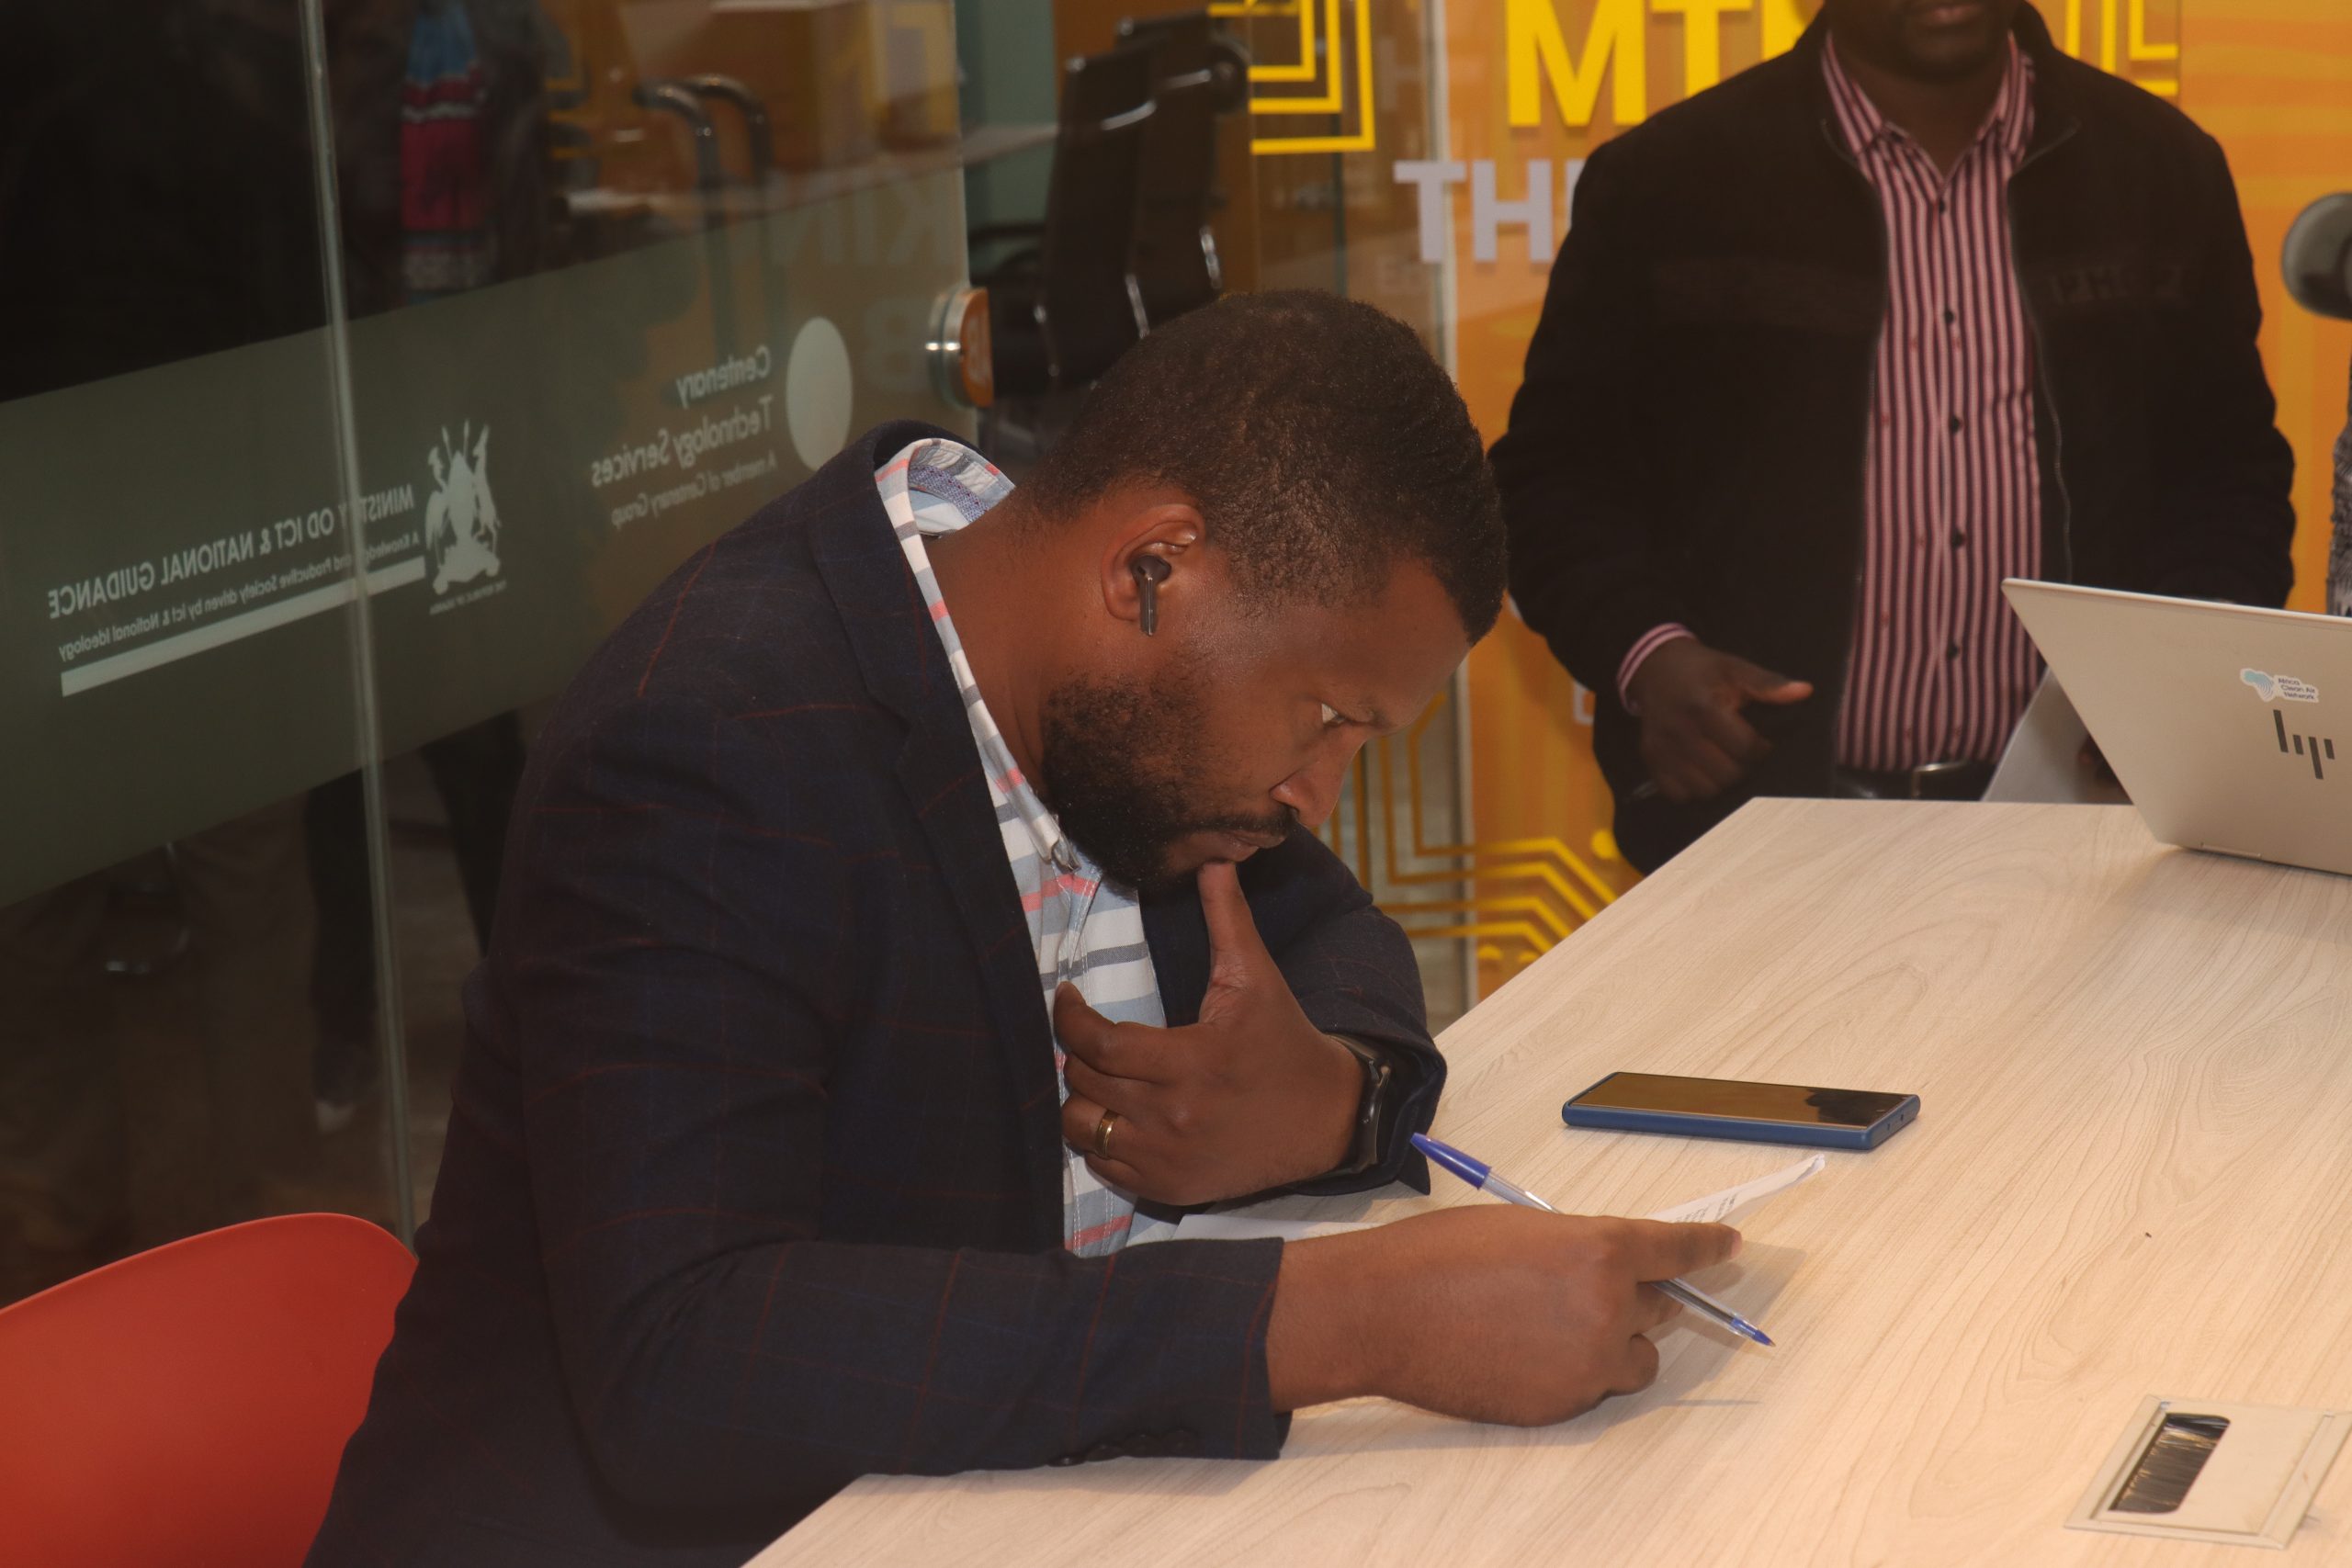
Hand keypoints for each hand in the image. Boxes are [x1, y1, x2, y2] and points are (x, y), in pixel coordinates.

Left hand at [1055, 860, 1362, 1206]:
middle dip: (1077, 1053)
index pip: (1098, 1042)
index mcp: (1190, 1060)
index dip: (1069, 1017)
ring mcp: (1168, 1158)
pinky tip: (1118, 1115)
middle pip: (1082, 1082)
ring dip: (1081, 1100)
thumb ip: (1226, 918)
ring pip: (1082, 1128)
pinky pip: (1103, 1168)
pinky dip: (1100, 1142)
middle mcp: (1173, 1115)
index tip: (1067, 998)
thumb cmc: (1283, 1040)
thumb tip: (1215, 857)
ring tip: (1098, 1077)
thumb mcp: (1256, 978)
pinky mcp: (1170, 1188)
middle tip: (1090, 1035)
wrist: (1325, 1119)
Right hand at [1267, 1207, 1741, 1423]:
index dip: (1707, 1248)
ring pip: (1635, 1356)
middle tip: (1598, 1287)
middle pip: (1660, 1304)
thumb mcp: (1520, 1228)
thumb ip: (1578, 1245)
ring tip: (1553, 1327)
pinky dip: (1572, 1372)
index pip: (1677, 1248)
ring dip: (1613, 1342)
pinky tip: (1520, 1353)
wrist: (1383, 1310)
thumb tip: (1611, 1265)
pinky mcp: (1563, 1404)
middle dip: (1638, 1294)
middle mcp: (1608, 1307)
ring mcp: (1588, 1363)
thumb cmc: (1440, 1254)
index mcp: (1599, 1249)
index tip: (1729, 1247)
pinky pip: (1592, 1386)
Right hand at [1626, 638, 1811, 802]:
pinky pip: (1679, 794)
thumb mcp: (1734, 668)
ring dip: (1720, 782)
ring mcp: (1662, 750)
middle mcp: (1680, 732)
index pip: (1744, 749)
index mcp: (1704, 708)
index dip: (1761, 750)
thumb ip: (1767, 683)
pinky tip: (1701, 770)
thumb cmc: (1701, 670)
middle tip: (1743, 754)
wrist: (1655, 668)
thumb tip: (1804, 692)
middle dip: (1743, 768)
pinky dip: (1694, 789)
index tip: (1761, 743)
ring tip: (1724, 763)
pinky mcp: (1651, 761)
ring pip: (1704, 790)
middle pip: (1726, 775)